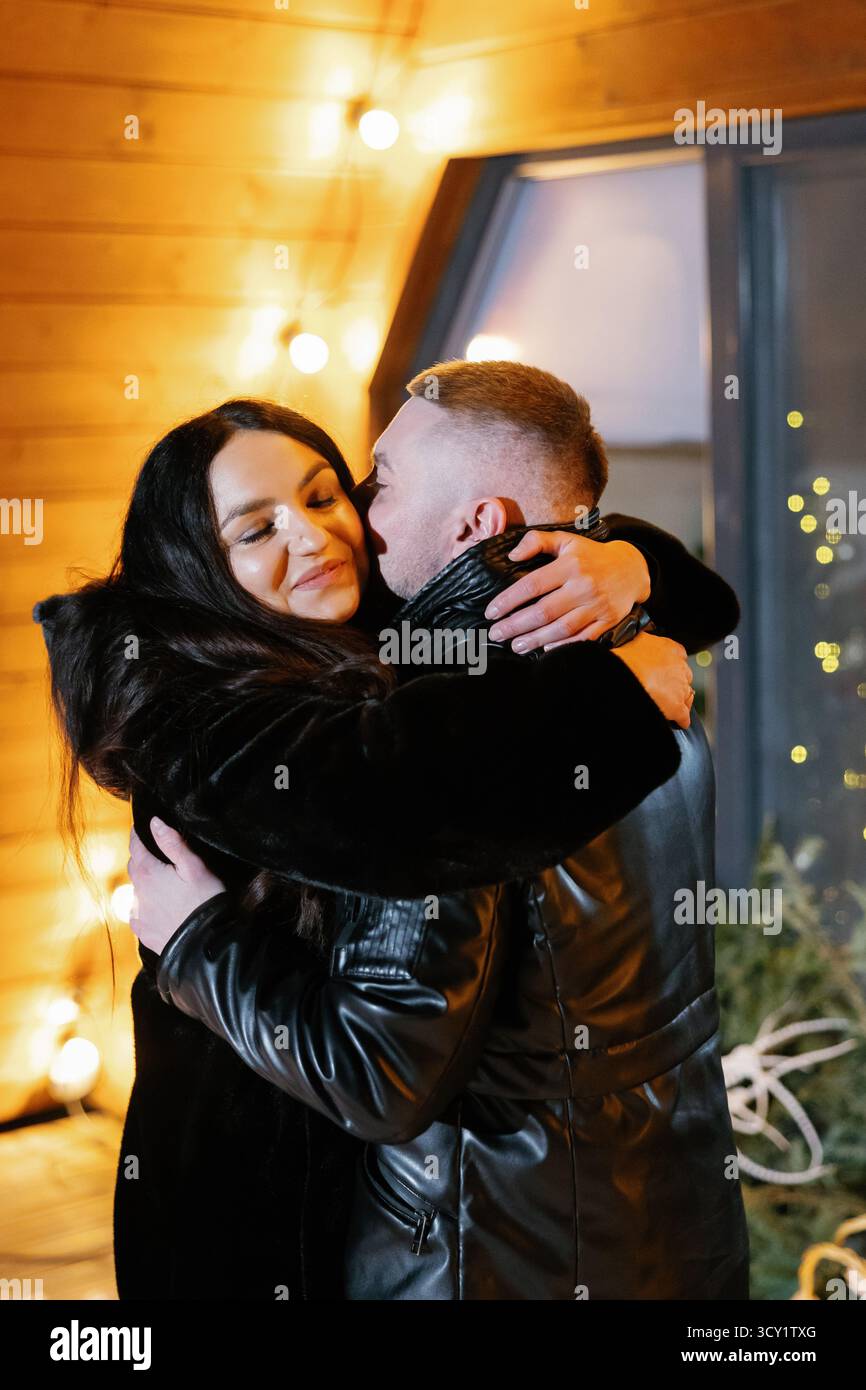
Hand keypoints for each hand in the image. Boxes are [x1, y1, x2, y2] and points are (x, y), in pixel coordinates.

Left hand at [126, 818, 225, 954]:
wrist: (205, 944)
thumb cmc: (204, 900)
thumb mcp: (194, 866)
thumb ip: (172, 842)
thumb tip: (154, 822)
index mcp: (148, 873)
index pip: (136, 847)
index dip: (137, 836)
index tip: (139, 829)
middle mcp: (137, 893)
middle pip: (135, 869)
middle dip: (142, 860)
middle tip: (158, 857)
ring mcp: (138, 914)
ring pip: (137, 892)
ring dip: (146, 886)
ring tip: (165, 887)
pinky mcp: (143, 932)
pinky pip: (139, 914)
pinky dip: (147, 908)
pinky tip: (162, 910)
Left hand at [484, 532, 650, 651]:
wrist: (631, 569)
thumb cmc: (591, 555)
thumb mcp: (566, 540)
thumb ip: (537, 541)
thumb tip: (511, 555)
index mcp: (570, 565)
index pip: (532, 585)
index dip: (509, 600)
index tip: (491, 612)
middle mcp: (584, 586)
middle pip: (543, 611)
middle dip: (516, 625)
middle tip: (497, 633)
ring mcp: (597, 606)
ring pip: (561, 628)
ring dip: (535, 640)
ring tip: (515, 645)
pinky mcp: (608, 621)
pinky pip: (583, 638)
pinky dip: (562, 646)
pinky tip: (545, 650)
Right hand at [612, 632, 693, 728]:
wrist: (620, 676)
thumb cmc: (623, 659)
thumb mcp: (636, 640)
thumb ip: (646, 642)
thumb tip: (642, 640)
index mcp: (670, 648)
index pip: (680, 656)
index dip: (671, 666)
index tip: (666, 670)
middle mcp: (679, 667)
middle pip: (684, 677)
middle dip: (676, 682)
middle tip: (663, 688)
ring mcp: (680, 688)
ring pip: (686, 696)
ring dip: (679, 700)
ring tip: (669, 705)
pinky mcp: (677, 706)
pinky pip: (684, 716)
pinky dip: (681, 719)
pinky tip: (677, 721)